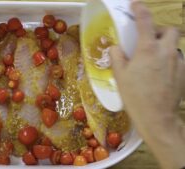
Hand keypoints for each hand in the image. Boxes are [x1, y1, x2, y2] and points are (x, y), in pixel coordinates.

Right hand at [110, 1, 184, 168]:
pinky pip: (178, 60)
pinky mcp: (184, 73)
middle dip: (160, 30)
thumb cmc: (134, 95)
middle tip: (149, 39)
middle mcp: (166, 51)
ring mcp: (178, 62)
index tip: (135, 5)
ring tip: (154, 59)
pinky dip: (169, 60)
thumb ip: (117, 56)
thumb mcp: (120, 75)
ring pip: (174, 46)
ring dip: (165, 47)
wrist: (156, 116)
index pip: (145, 20)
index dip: (139, 9)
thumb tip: (116, 47)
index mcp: (147, 49)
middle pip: (171, 29)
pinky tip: (161, 73)